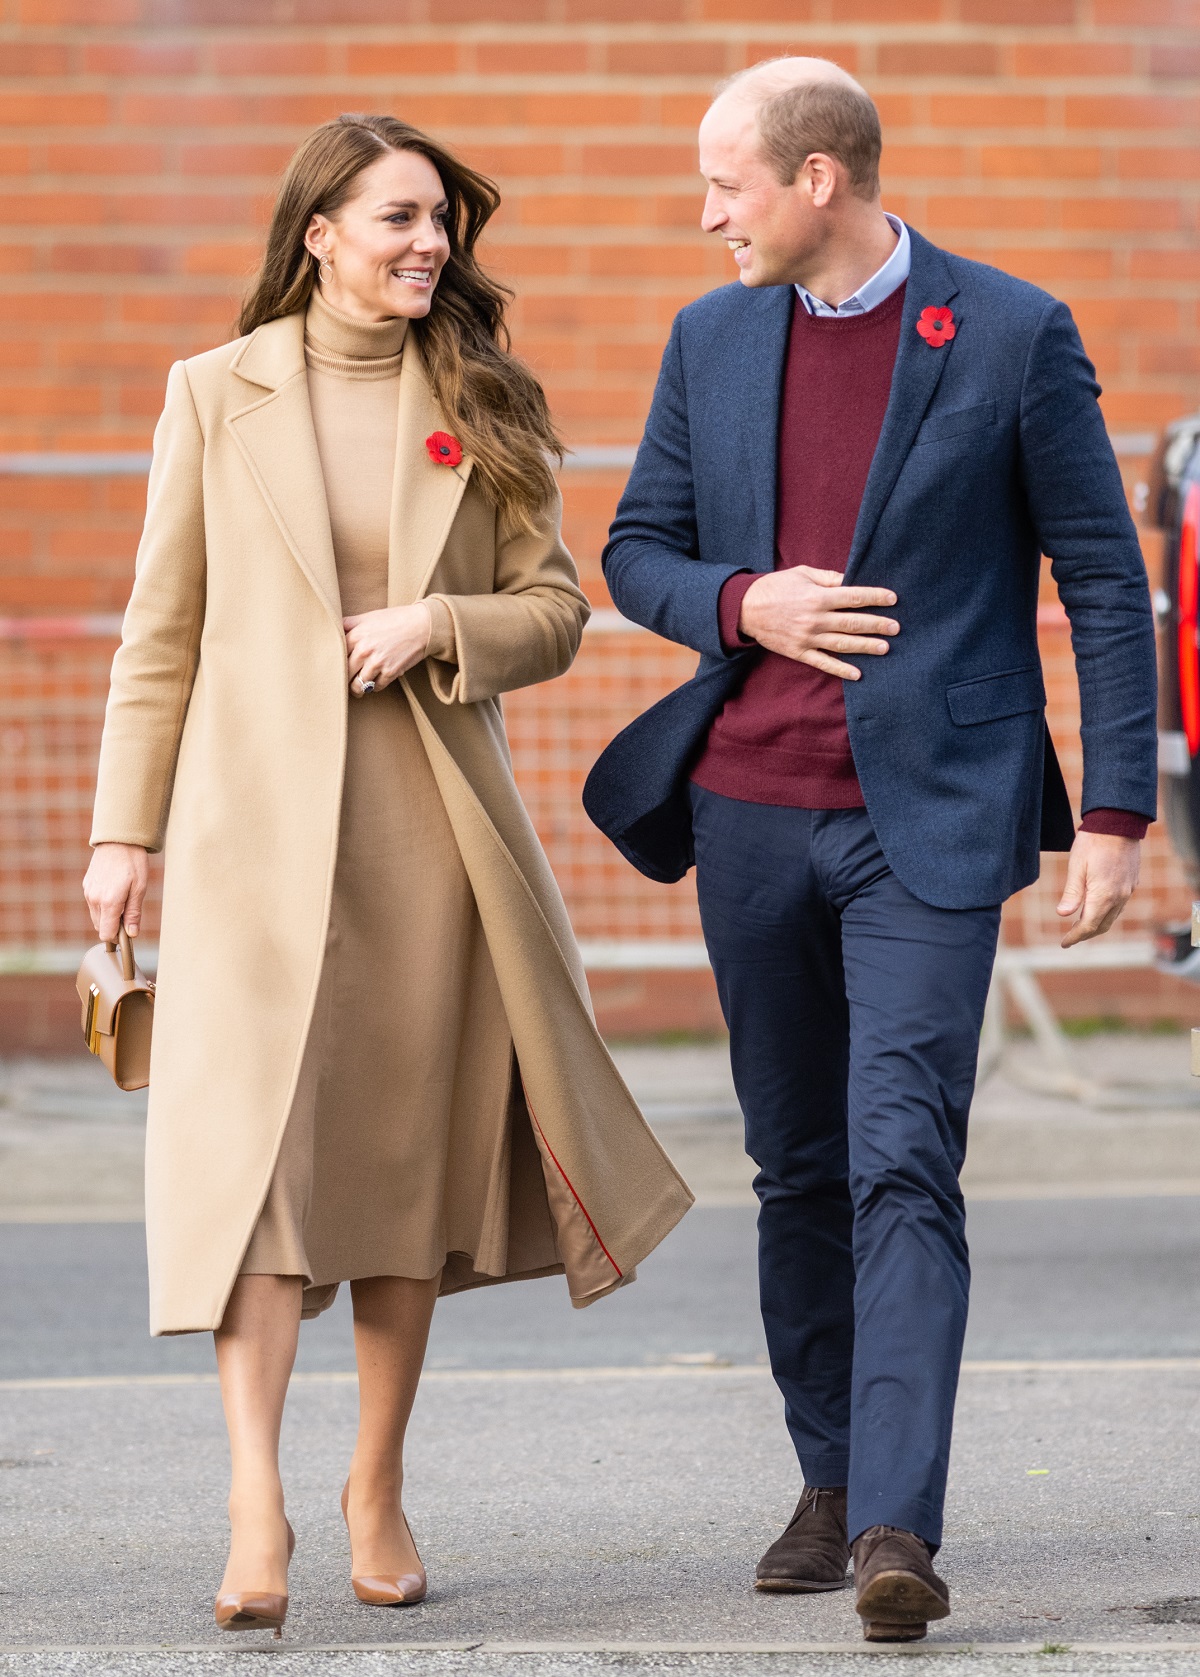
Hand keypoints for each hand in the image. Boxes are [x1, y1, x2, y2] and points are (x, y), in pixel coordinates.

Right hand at [83, 843, 148, 942]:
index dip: (118, 937)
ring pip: (96, 916)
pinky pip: (93, 904)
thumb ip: (133, 913)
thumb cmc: (133, 863)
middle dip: (114, 925)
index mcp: (108, 902)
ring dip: (108, 915)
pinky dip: (103, 904)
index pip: (106, 934)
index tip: (128, 930)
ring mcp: (88, 892)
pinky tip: (114, 890)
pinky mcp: (86, 886)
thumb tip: (131, 934)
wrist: (118, 840)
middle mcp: (94, 899)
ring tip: (123, 898)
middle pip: (101, 927)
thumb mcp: (139, 888)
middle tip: (129, 910)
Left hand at [343, 604, 432, 695]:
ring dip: (358, 689)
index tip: (336, 669)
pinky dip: (375, 687)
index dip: (336, 665)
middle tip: (345, 682)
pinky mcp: (391, 672)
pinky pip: (376, 687)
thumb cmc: (394, 619)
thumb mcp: (368, 616)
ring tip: (358, 689)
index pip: (337, 657)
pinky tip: (375, 682)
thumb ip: (348, 624)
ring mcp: (377, 663)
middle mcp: (364, 650)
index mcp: (355, 635)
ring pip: (359, 686)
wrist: (421, 625)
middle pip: (345, 674)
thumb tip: (332, 627)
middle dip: (345, 680)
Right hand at [739, 566, 898, 678]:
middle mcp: (815, 619)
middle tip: (896, 627)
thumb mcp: (802, 573)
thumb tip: (851, 580)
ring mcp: (807, 638)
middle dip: (877, 624)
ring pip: (843, 644)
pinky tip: (857, 674)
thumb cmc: (775, 587)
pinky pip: (823, 662)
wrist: (745, 609)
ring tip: (885, 648)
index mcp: (817, 597)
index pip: (854, 596)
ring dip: (866, 646)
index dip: (875, 597)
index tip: (893, 599)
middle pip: (853, 622)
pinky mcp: (799, 652)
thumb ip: (828, 578)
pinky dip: (841, 669)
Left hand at [1056, 831, 1139, 948]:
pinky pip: (1119, 905)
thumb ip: (1072, 893)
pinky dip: (1106, 913)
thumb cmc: (1094, 842)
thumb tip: (1062, 914)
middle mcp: (1119, 897)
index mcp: (1103, 895)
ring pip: (1112, 916)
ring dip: (1096, 924)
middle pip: (1102, 925)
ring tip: (1079, 924)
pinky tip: (1096, 908)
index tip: (1064, 943)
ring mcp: (1128, 890)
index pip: (1088, 926)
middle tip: (1070, 937)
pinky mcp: (1131, 882)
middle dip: (1085, 934)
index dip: (1076, 936)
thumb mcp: (1076, 867)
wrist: (1119, 823)